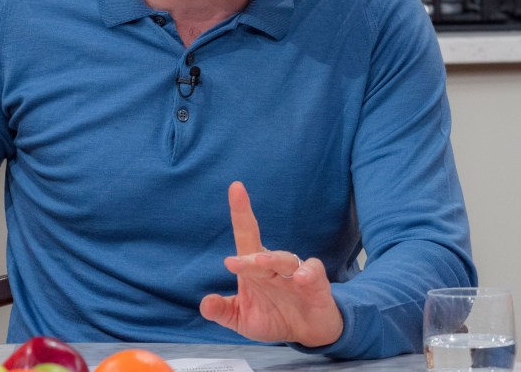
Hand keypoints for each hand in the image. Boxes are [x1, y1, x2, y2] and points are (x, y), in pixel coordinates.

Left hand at [199, 181, 343, 347]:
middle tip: (233, 263)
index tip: (235, 187)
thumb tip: (205, 304)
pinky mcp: (315, 282)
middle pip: (260, 252)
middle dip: (248, 258)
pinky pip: (313, 271)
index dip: (241, 212)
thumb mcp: (242, 319)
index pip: (245, 235)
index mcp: (254, 268)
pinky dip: (307, 272)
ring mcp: (295, 272)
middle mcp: (273, 265)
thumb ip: (223, 311)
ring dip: (273, 260)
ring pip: (284, 259)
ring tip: (261, 264)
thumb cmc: (273, 317)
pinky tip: (300, 278)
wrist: (307, 334)